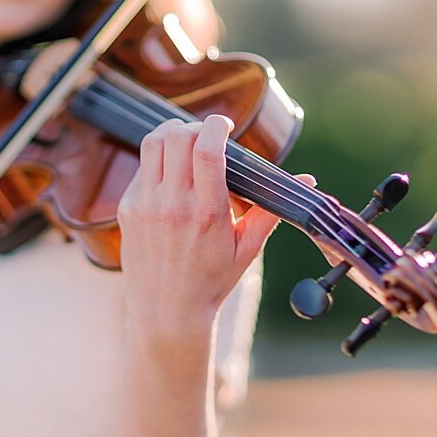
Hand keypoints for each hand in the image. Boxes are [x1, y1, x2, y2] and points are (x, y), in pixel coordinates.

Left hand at [117, 114, 314, 332]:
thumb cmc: (211, 282)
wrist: (167, 312)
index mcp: (207, 212)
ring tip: (186, 143)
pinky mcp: (127, 209)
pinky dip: (158, 162)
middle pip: (176, 137)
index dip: (215, 126)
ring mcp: (145, 205)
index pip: (207, 149)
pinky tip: (171, 176)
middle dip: (195, 127)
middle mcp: (173, 205)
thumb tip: (308, 180)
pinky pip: (142, 169)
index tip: (224, 125)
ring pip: (152, 144)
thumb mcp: (247, 249)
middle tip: (206, 136)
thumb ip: (271, 210)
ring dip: (172, 134)